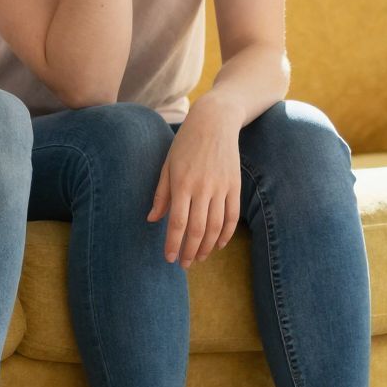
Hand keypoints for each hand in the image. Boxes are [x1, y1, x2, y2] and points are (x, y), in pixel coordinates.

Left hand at [146, 97, 240, 267]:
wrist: (215, 122)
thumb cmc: (186, 143)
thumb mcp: (167, 165)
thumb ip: (161, 194)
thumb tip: (152, 219)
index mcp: (181, 183)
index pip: (177, 222)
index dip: (172, 243)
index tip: (169, 258)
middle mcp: (202, 188)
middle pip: (197, 229)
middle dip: (189, 251)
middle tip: (184, 264)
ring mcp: (221, 187)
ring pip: (216, 226)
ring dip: (207, 246)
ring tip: (199, 257)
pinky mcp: (235, 186)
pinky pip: (232, 217)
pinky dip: (226, 234)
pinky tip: (219, 245)